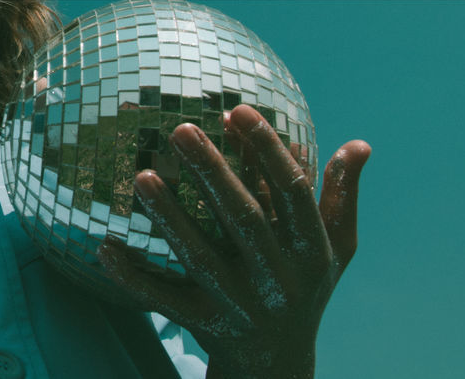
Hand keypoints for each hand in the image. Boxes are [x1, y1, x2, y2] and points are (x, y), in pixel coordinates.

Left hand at [97, 105, 369, 377]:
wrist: (279, 364)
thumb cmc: (306, 287)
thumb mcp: (335, 249)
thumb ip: (341, 196)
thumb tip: (360, 145)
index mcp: (311, 252)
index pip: (291, 194)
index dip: (267, 151)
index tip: (239, 111)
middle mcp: (277, 278)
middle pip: (242, 218)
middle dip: (212, 172)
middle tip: (181, 129)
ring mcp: (239, 302)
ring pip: (200, 256)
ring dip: (171, 216)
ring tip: (143, 176)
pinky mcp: (203, 323)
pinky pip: (163, 299)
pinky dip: (133, 276)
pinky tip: (105, 246)